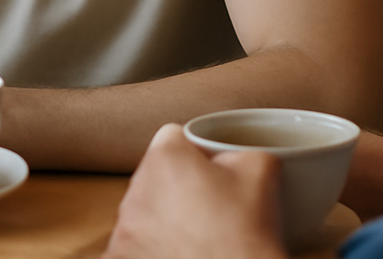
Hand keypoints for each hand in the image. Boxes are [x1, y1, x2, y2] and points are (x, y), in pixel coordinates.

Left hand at [104, 124, 287, 258]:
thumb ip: (239, 149)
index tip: (209, 169)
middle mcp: (136, 190)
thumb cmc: (244, 238)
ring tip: (197, 235)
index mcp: (165, 159)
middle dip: (178, 184)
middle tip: (209, 206)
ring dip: (163, 217)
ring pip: (145, 210)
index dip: (195, 150)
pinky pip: (133, 245)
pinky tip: (178, 252)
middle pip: (156, 174)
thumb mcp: (261, 171)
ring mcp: (124, 230)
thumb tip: (231, 158)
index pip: (173, 136)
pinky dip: (151, 248)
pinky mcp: (120, 257)